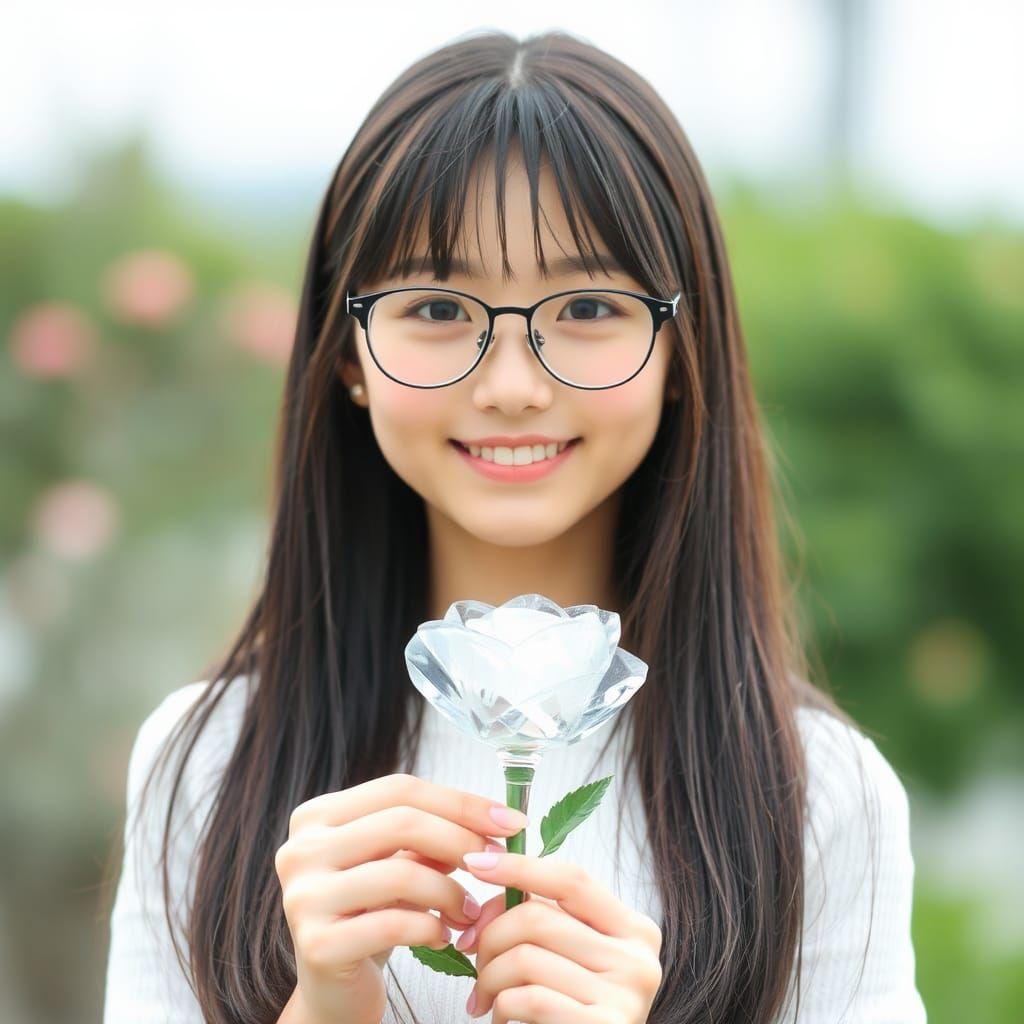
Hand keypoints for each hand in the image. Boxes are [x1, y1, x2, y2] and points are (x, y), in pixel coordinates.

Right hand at [273, 773, 525, 1023]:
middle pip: (402, 822)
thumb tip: (492, 819)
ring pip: (402, 873)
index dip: (460, 801)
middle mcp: (300, 849)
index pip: (400, 789)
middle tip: (499, 861)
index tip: (508, 819)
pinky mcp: (316, 944)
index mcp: (317, 816)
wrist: (334, 991)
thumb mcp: (398, 865)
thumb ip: (430, 837)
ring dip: (452, 891)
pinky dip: (432, 928)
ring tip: (471, 910)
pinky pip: (395, 924)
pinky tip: (444, 937)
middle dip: (463, 840)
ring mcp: (303, 896)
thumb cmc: (370, 916)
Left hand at [456, 850, 662, 1023]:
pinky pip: (529, 999)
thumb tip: (485, 894)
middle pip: (538, 917)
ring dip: (489, 977)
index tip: (475, 862)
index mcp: (634, 929)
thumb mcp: (573, 957)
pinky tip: (500, 1019)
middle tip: (472, 956)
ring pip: (525, 958)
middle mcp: (638, 958)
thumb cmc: (575, 1012)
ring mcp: (626, 996)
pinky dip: (501, 1007)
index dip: (519, 867)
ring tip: (484, 996)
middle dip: (491, 935)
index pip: (571, 878)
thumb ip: (545, 919)